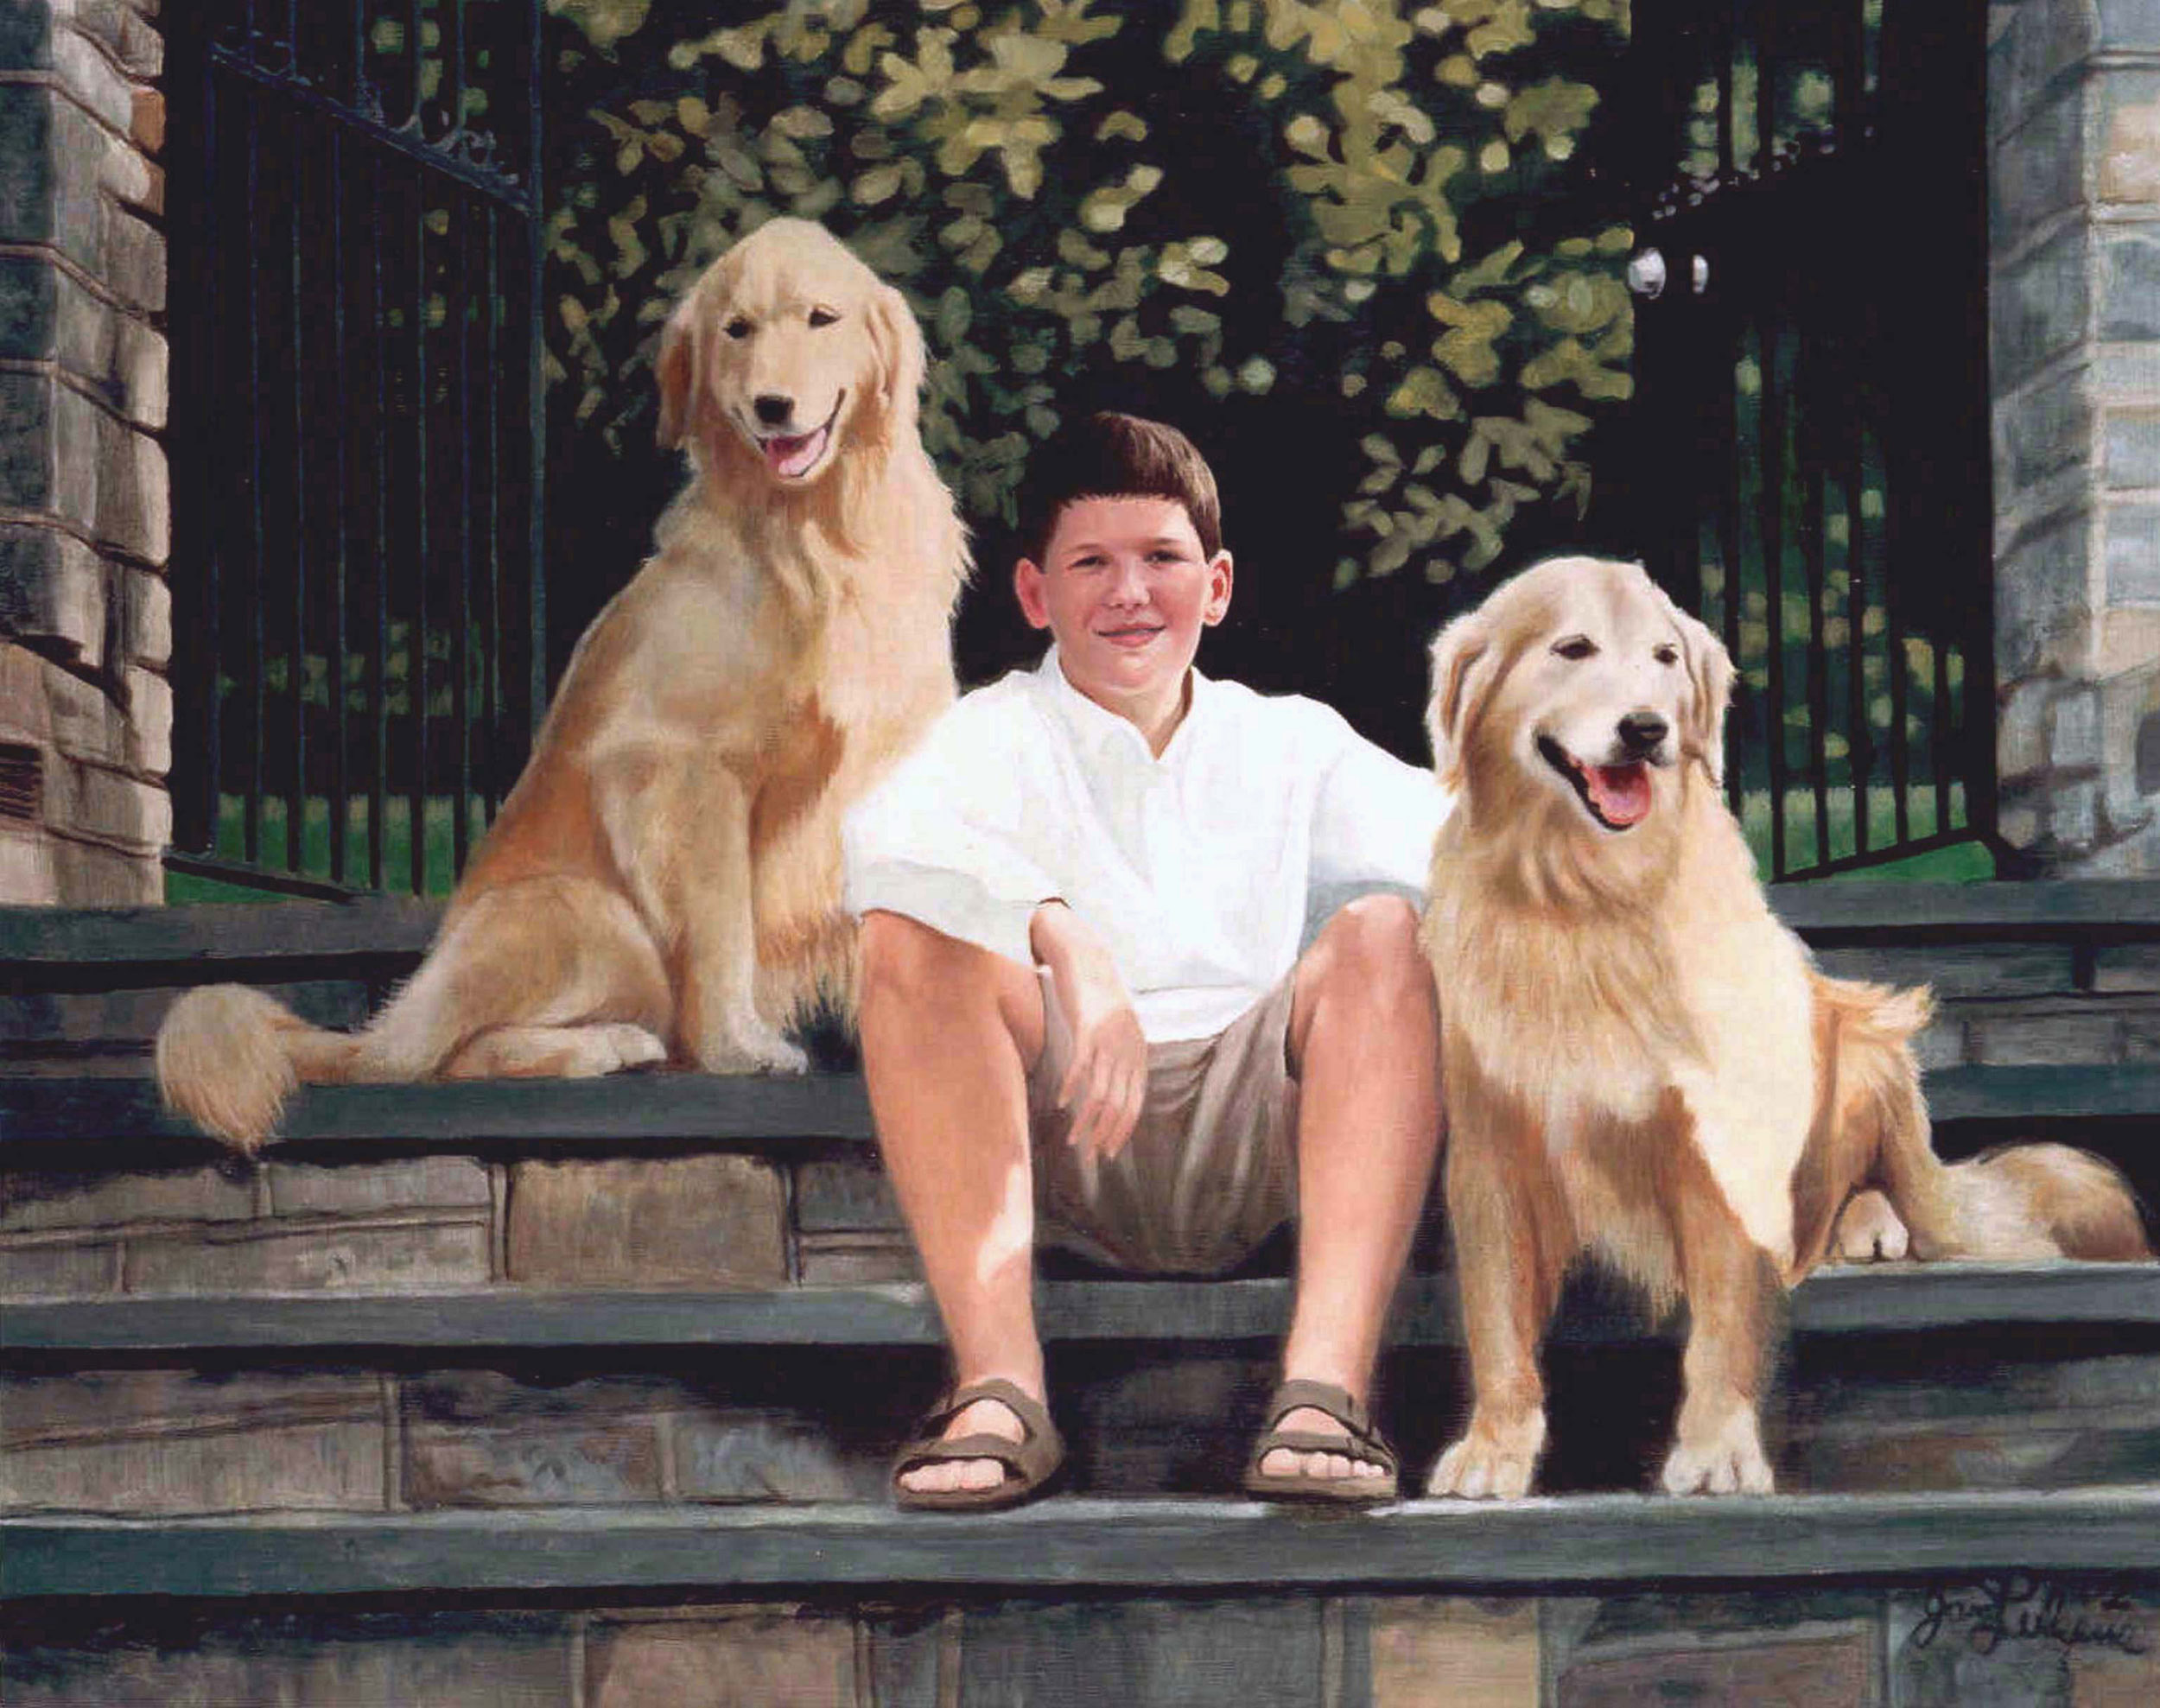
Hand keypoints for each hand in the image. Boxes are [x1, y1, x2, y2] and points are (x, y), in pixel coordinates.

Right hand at [1030, 902, 1146, 1161]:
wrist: (1087, 958)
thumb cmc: (1098, 998)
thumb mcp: (1116, 1030)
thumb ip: (1118, 1057)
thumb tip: (1111, 1087)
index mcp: (1138, 1053)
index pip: (1135, 1103)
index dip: (1122, 1130)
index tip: (1108, 1151)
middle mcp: (1129, 1049)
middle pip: (1119, 1103)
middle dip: (1105, 1134)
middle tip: (1090, 1157)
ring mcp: (1110, 1038)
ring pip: (1100, 1091)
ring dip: (1087, 1120)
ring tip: (1073, 1140)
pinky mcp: (1089, 1027)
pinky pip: (1082, 1065)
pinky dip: (1073, 1088)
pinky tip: (1063, 1104)